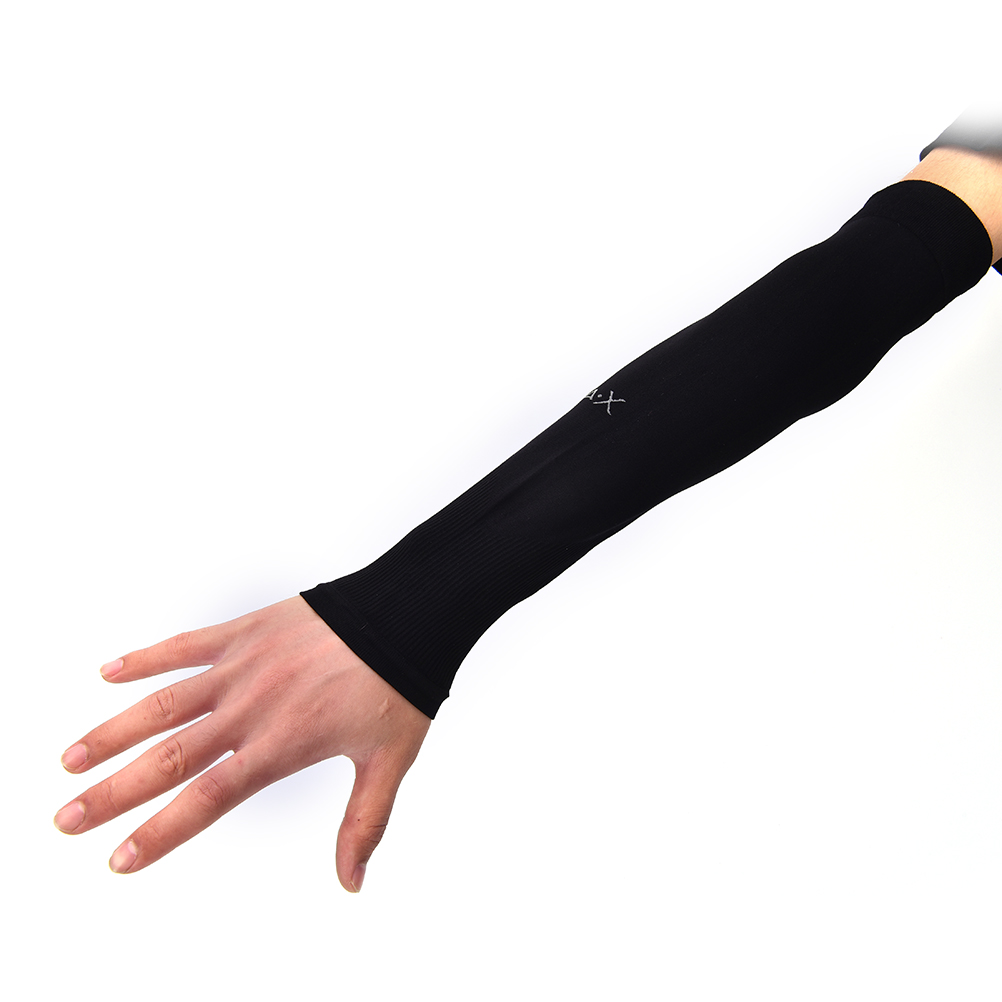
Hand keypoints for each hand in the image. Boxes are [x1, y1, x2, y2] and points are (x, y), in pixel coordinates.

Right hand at [54, 596, 430, 890]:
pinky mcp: (245, 630)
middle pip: (167, 758)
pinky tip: (109, 673)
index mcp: (281, 745)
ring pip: (161, 704)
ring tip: (69, 760)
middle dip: (111, 793)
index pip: (206, 799)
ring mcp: (243, 666)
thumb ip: (363, 823)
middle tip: (66, 819)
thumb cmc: (398, 686)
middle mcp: (251, 709)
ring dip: (110, 732)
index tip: (118, 858)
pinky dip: (145, 659)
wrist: (408, 614)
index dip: (159, 832)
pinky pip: (184, 646)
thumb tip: (352, 883)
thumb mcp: (387, 763)